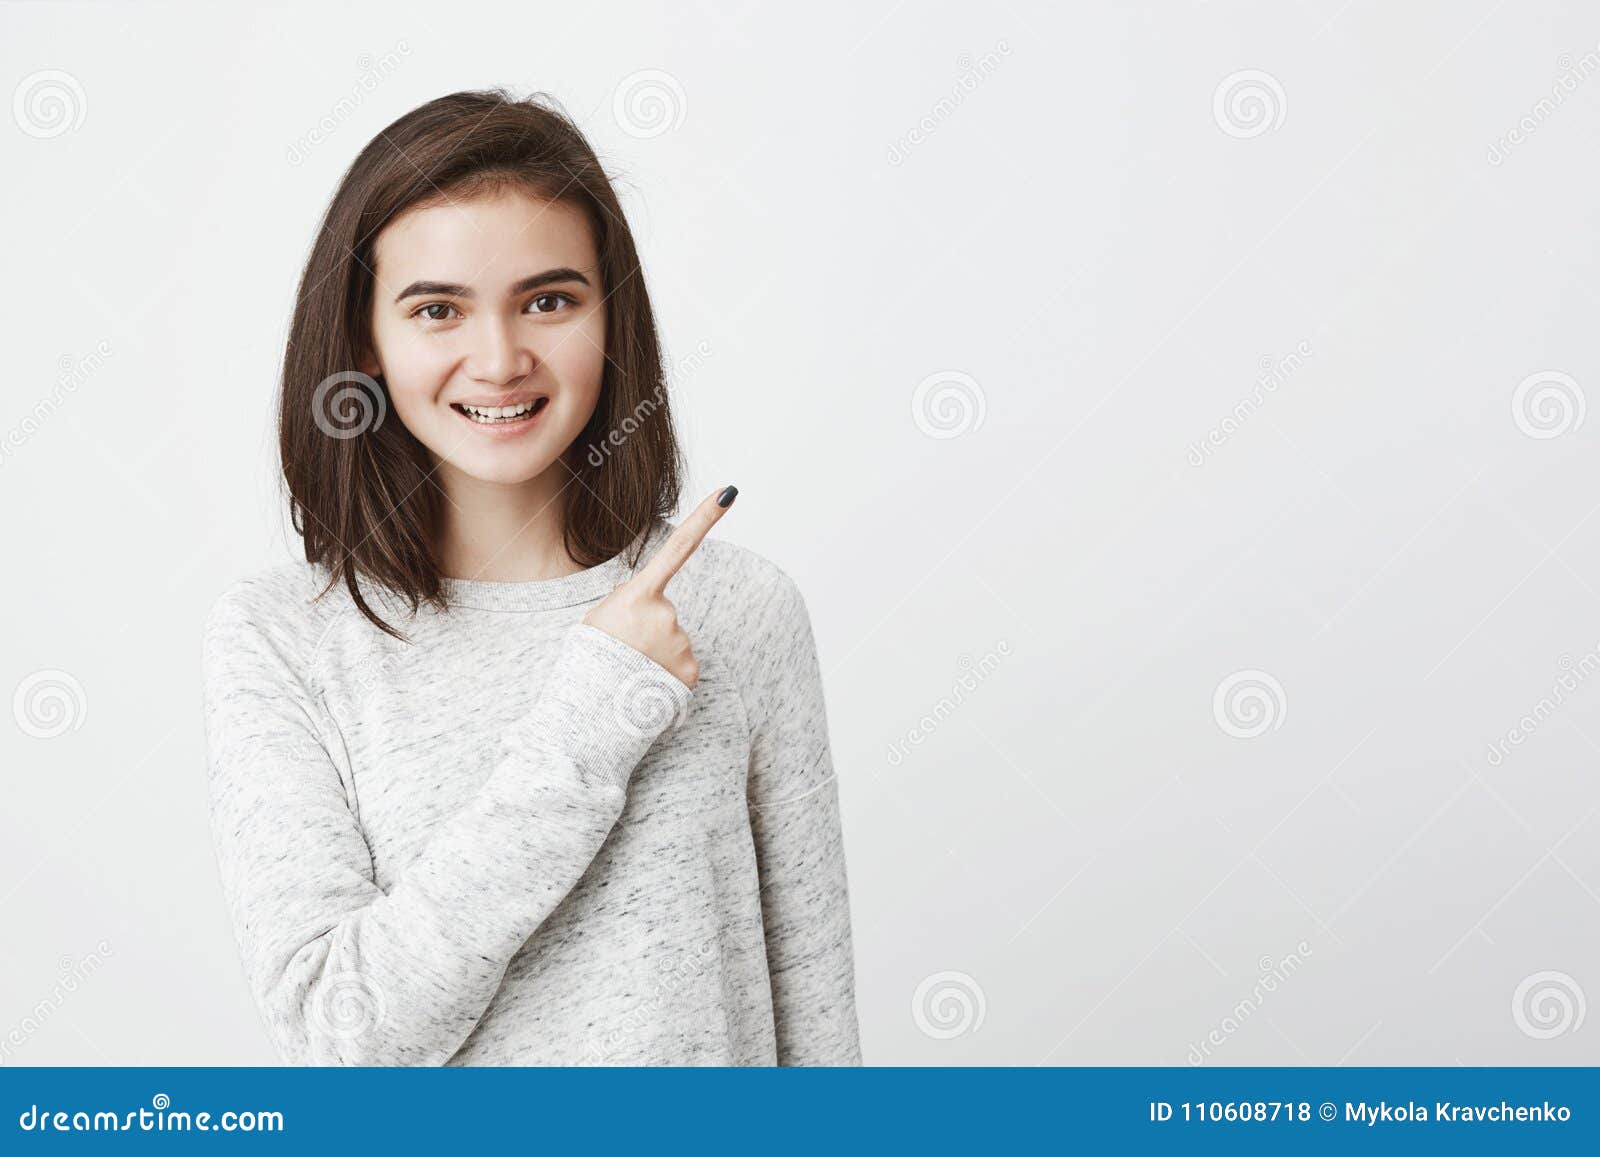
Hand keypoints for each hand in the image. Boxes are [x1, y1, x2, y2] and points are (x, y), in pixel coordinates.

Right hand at [581, 485, 737, 689]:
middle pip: (664, 611)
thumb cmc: (586, 664)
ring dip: (655, 652)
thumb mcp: (597, 620)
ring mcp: (681, 643)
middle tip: (621, 651)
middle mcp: (666, 614)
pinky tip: (647, 683)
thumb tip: (644, 603)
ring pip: (672, 639)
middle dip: (646, 627)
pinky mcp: (691, 672)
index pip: (678, 548)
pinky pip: (681, 663)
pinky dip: (667, 672)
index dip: (705, 518)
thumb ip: (627, 603)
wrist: (589, 714)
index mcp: (638, 596)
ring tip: (630, 670)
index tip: (729, 493)